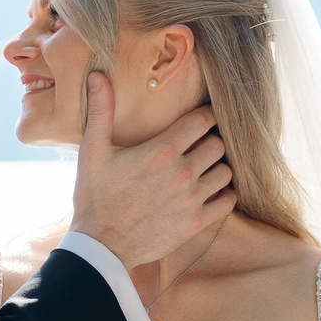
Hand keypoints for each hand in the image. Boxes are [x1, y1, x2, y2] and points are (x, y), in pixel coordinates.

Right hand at [69, 71, 233, 267]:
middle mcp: (182, 173)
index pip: (202, 120)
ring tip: (204, 168)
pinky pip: (227, 202)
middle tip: (199, 145)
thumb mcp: (93, 151)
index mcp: (162, 150)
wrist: (100, 246)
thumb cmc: (95, 197)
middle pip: (218, 145)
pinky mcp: (195, 223)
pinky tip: (210, 192)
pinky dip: (224, 194)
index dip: (204, 116)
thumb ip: (101, 111)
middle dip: (210, 141)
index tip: (199, 119)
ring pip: (226, 172)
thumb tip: (98, 75)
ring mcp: (192, 199)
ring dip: (217, 167)